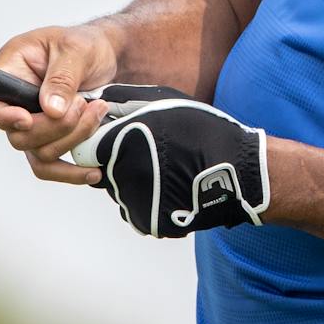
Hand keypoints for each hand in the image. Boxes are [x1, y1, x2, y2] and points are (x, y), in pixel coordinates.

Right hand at [0, 24, 120, 185]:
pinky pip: (51, 165)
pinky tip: (92, 170)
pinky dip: (71, 172)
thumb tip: (51, 109)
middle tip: (83, 104)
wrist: (108, 56)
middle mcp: (16, 99)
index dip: (1, 115)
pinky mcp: (50, 138)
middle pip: (17, 134)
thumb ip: (62, 78)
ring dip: (72, 138)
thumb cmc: (86, 43)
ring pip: (38, 152)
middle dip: (55, 127)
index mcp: (12, 68)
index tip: (28, 118)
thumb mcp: (76, 49)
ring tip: (97, 111)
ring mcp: (32, 122)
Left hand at [71, 99, 269, 237]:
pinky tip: (172, 187)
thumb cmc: (199, 129)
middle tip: (156, 152)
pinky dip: (150, 200)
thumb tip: (95, 101)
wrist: (236, 170)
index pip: (88, 148)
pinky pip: (137, 209)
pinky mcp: (147, 222)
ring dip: (136, 181)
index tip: (119, 137)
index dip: (101, 141)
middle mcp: (120, 177)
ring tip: (169, 169)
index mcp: (119, 145)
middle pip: (104, 170)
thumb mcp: (159, 103)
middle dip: (121, 161)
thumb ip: (121, 102)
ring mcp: (133, 204)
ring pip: (121, 190)